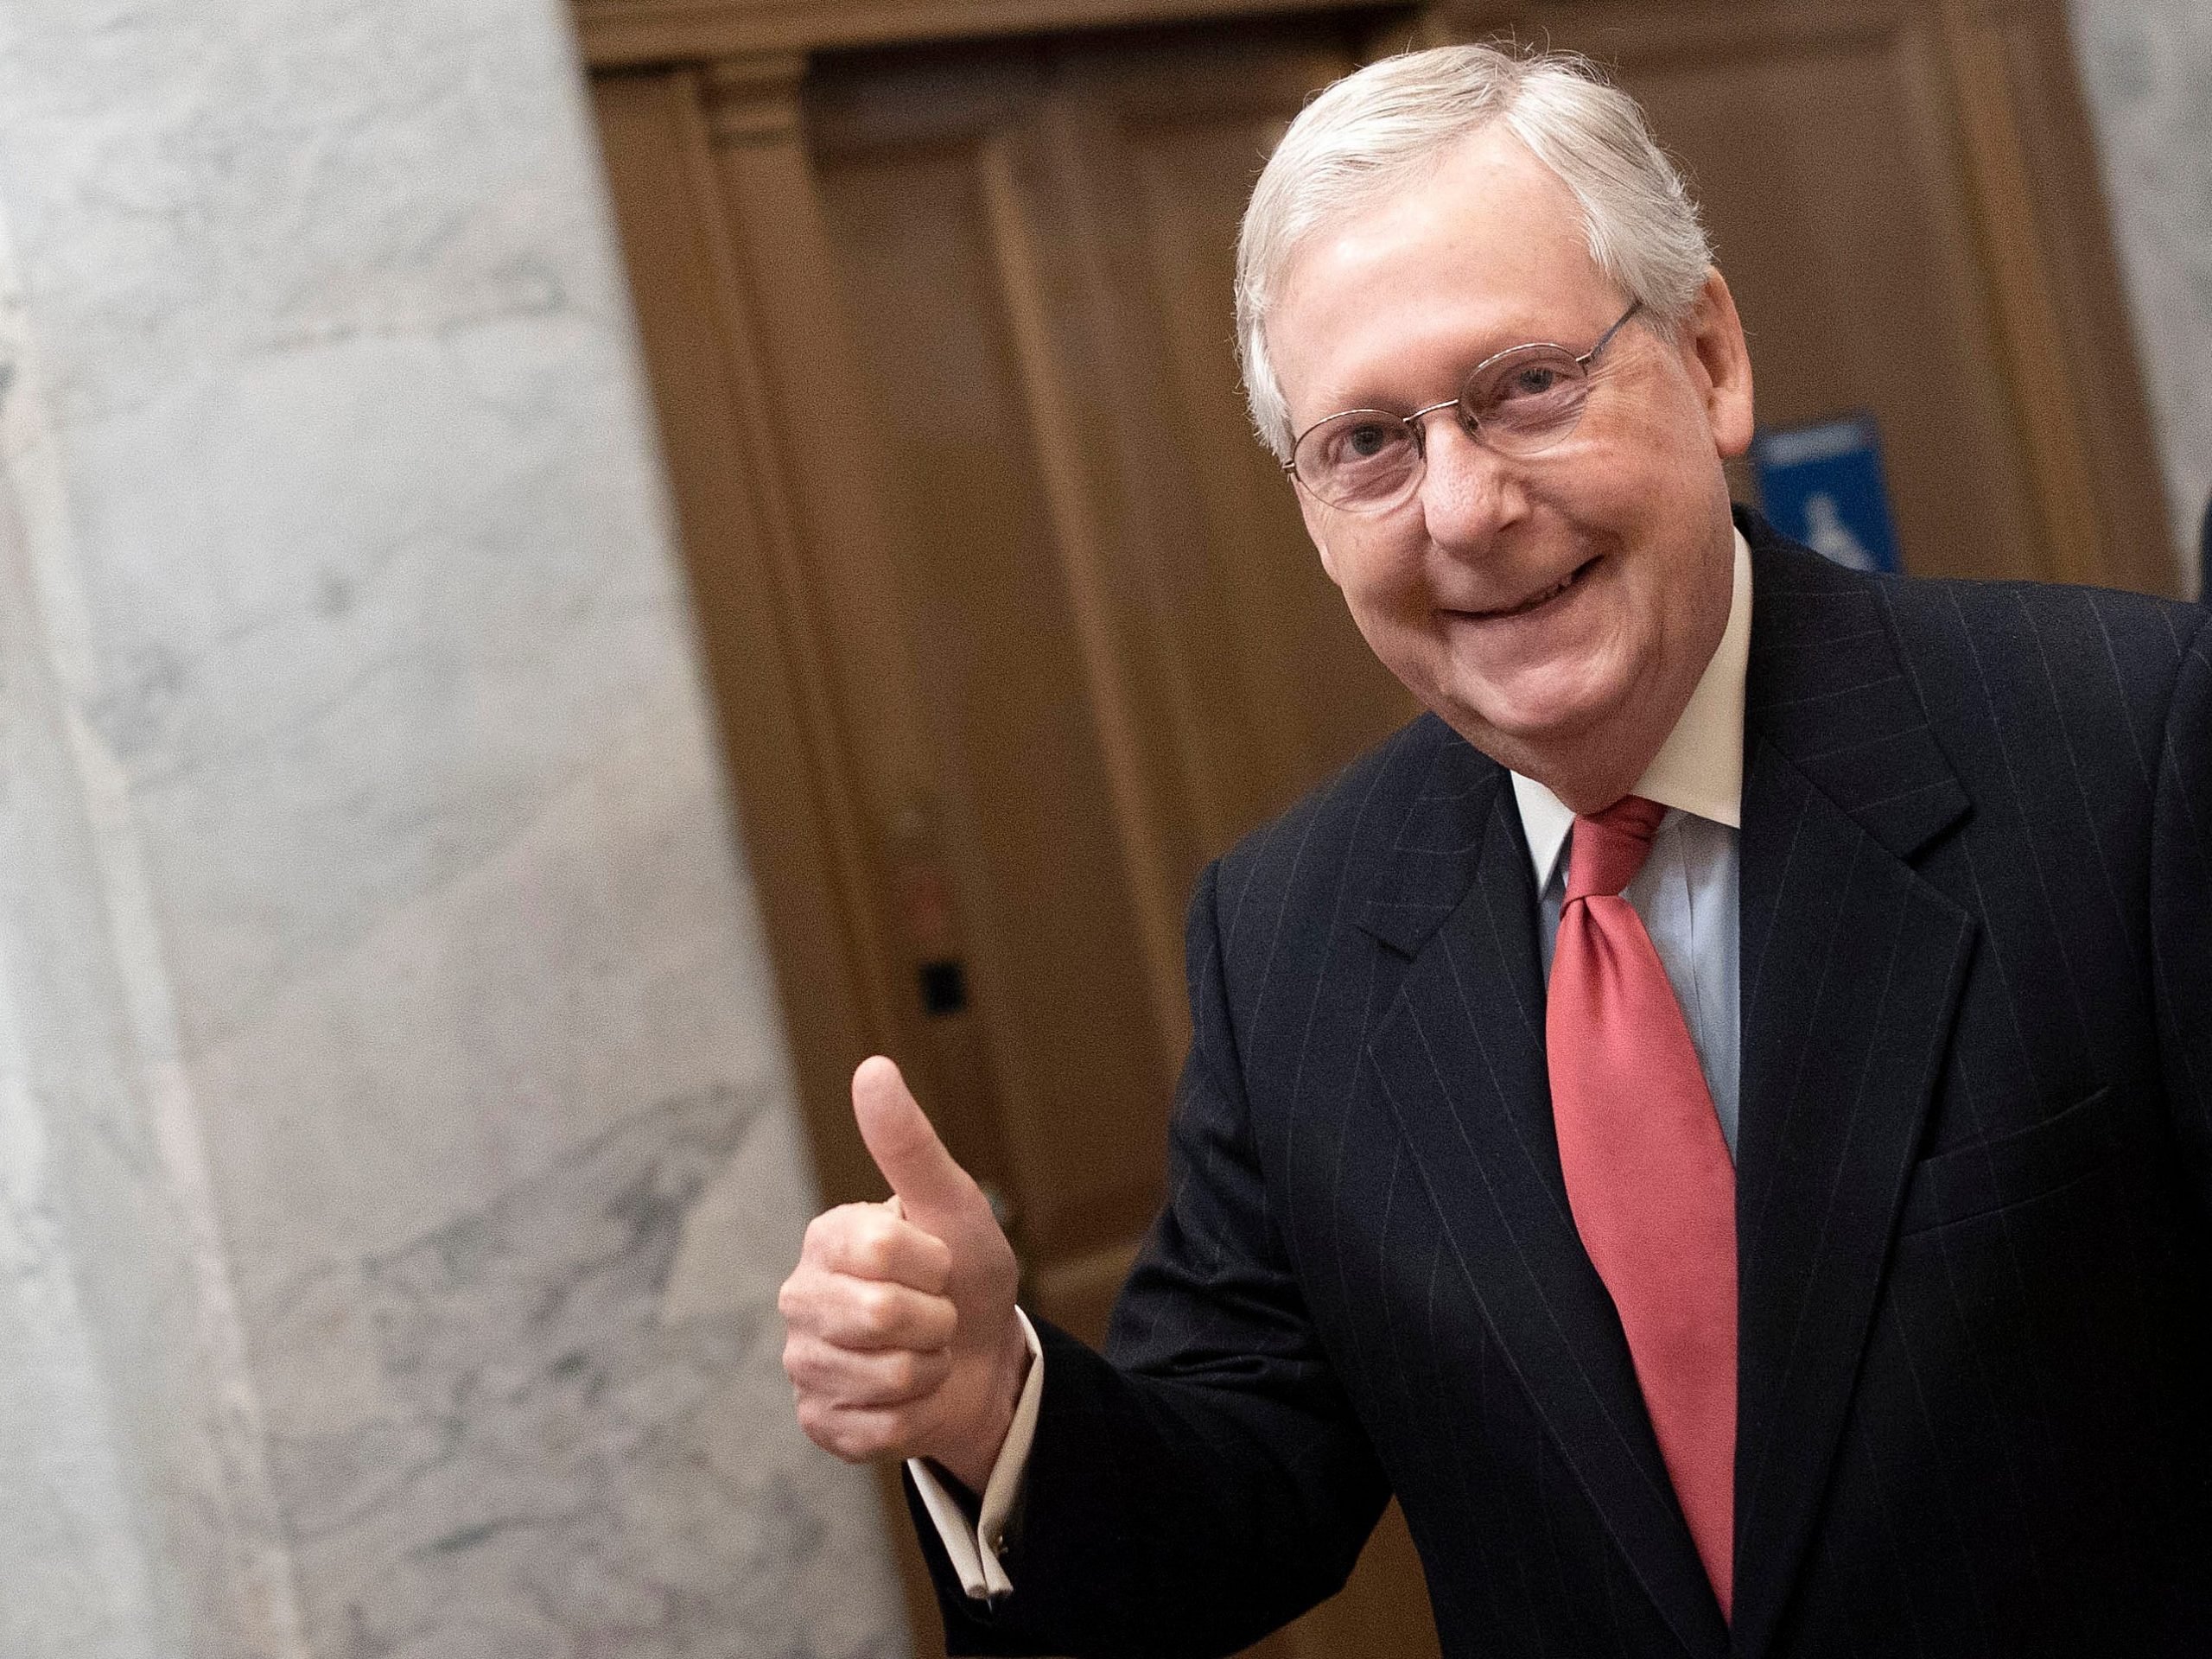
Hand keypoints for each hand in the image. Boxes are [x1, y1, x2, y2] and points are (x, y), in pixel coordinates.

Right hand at [780, 1056, 1028, 1490]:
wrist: (987, 1360)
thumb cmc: (966, 1274)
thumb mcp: (953, 1206)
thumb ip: (909, 1143)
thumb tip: (872, 1067)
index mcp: (826, 1238)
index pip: (883, 1250)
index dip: (934, 1262)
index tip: (940, 1263)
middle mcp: (800, 1298)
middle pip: (878, 1316)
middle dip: (936, 1319)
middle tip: (937, 1314)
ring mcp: (804, 1363)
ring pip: (884, 1375)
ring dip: (930, 1368)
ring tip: (925, 1353)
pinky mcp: (818, 1420)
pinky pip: (877, 1428)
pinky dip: (915, 1414)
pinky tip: (910, 1396)